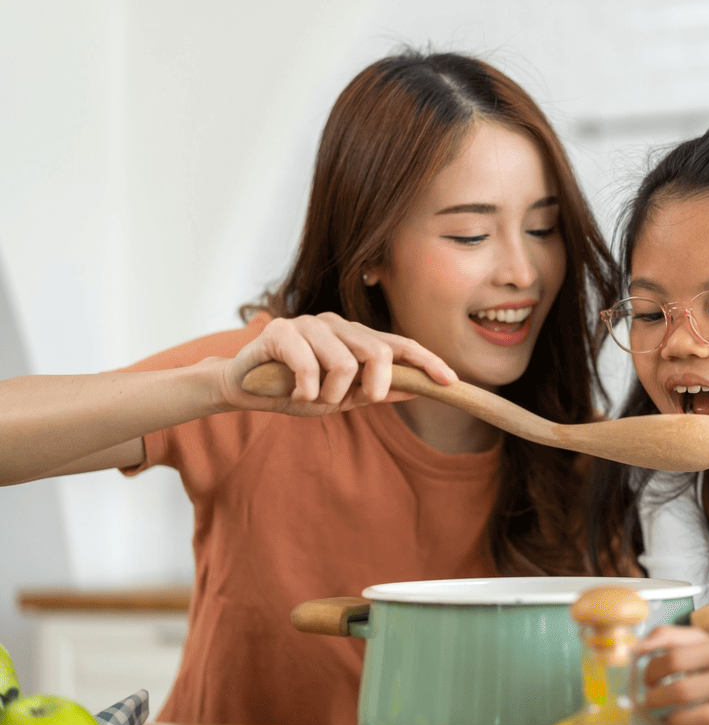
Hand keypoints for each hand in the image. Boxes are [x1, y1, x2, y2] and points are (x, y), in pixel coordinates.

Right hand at [219, 313, 456, 414]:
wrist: (242, 389)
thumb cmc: (293, 391)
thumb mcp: (341, 397)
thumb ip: (374, 390)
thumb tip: (416, 390)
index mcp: (354, 338)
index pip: (399, 345)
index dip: (427, 361)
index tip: (451, 381)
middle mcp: (336, 325)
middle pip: (377, 352)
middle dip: (373, 385)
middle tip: (356, 400)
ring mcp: (309, 324)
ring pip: (344, 364)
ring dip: (330, 395)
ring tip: (311, 397)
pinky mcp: (281, 331)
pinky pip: (308, 368)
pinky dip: (304, 391)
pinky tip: (291, 393)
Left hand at [636, 626, 708, 724]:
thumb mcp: (702, 641)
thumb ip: (668, 637)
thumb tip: (638, 649)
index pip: (677, 658)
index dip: (653, 670)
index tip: (648, 678)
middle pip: (686, 690)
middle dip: (657, 699)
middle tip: (649, 701)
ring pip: (704, 720)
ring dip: (676, 723)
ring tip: (668, 719)